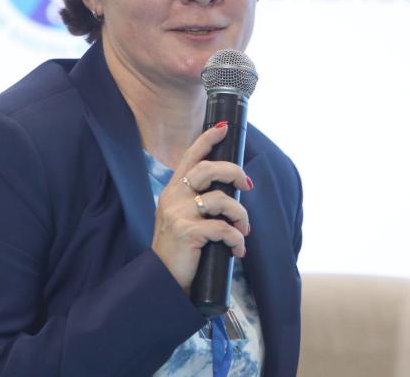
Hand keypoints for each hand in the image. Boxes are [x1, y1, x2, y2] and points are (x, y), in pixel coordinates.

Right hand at [151, 123, 252, 291]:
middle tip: (247, 185)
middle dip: (234, 172)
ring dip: (241, 214)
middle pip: (208, 169)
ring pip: (222, 200)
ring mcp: (179, 214)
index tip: (223, 130)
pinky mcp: (188, 232)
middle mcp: (173, 197)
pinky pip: (223, 229)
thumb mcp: (180, 217)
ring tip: (243, 229)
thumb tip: (230, 189)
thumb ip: (195, 200)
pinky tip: (238, 249)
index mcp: (173, 190)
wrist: (162, 279)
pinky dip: (236, 239)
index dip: (207, 140)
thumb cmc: (178, 248)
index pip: (190, 157)